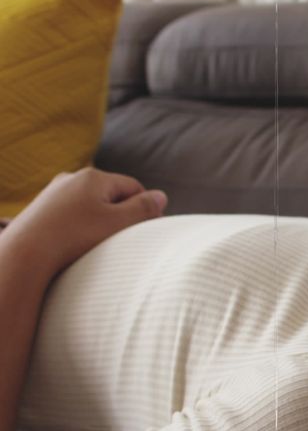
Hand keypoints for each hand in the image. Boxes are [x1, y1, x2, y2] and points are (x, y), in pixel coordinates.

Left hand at [1, 167, 166, 274]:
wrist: (23, 254)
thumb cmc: (74, 237)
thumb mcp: (118, 223)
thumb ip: (143, 209)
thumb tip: (162, 196)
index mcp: (94, 176)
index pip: (133, 186)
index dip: (144, 206)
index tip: (148, 228)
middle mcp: (71, 178)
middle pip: (110, 194)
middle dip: (121, 213)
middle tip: (124, 237)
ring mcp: (52, 192)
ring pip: (89, 204)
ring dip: (99, 220)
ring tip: (98, 243)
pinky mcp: (39, 208)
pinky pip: (70, 213)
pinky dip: (79, 225)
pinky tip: (76, 243)